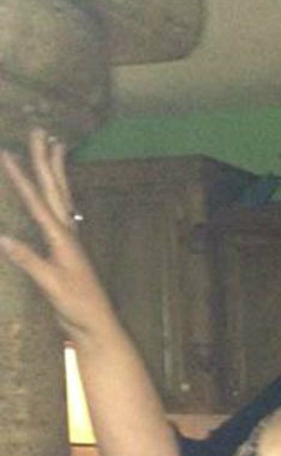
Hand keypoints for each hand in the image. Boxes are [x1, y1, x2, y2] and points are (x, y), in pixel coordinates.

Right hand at [0, 128, 116, 338]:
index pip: (37, 201)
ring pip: (62, 197)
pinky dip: (57, 195)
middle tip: (40, 130)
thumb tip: (1, 237)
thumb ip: (28, 260)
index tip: (6, 153)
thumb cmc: (76, 306)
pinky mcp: (68, 250)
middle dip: (45, 159)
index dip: (21, 177)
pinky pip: (61, 213)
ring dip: (57, 171)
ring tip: (56, 146)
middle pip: (54, 188)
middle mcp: (68, 233)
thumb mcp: (50, 284)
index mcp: (62, 238)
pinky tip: (56, 190)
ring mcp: (70, 240)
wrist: (96, 325)